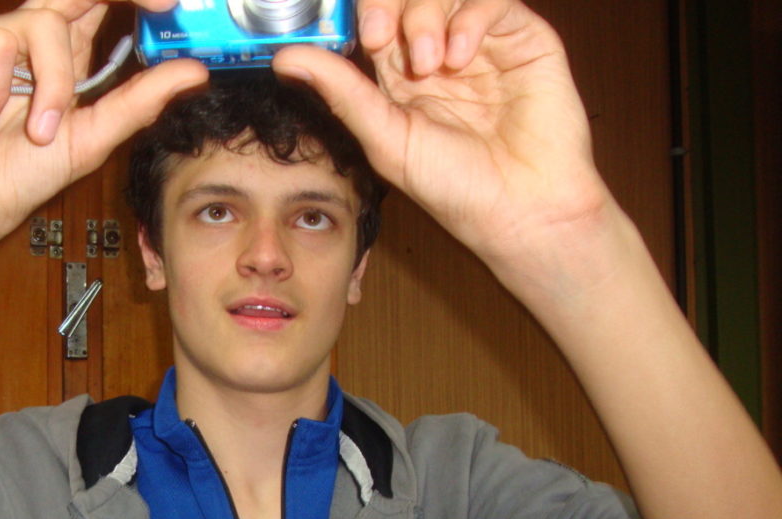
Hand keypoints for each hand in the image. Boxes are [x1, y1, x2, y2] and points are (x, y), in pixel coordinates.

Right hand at [0, 0, 207, 274]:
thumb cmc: (18, 177)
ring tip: (35, 133)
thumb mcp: (92, 138)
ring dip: (51, 87)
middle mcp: (27, 35)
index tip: (170, 5)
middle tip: (156, 5)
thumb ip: (138, 100)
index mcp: (64, 55)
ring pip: (43, 24)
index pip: (99, 2)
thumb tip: (195, 70)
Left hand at [272, 0, 611, 277]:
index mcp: (397, 75)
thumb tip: (286, 59)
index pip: (372, 18)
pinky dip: (470, 17)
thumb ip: (342, 92)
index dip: (363, 14)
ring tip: (431, 64)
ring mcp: (478, 40)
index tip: (364, 37)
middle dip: (388, 4)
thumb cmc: (455, 188)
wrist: (522, 209)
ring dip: (426, 14)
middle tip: (384, 38)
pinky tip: (461, 55)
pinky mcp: (520, 36)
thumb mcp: (386, 139)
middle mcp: (436, 50)